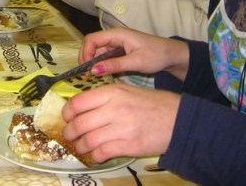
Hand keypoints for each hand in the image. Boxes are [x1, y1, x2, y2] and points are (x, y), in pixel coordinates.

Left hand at [62, 83, 179, 160]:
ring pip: (88, 140)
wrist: (178, 119)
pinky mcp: (129, 145)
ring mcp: (122, 128)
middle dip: (70, 132)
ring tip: (80, 147)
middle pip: (79, 123)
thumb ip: (105, 97)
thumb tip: (82, 107)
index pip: (78, 102)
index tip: (66, 118)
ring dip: (80, 146)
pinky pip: (103, 152)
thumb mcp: (127, 90)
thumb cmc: (152, 104)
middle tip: (69, 135)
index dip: (67, 112)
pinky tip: (95, 155)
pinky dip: (95, 155)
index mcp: (112, 92)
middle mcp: (114, 108)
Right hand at [79, 28, 188, 79]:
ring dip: (93, 63)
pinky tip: (102, 75)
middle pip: (92, 45)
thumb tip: (93, 70)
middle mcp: (114, 37)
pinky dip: (101, 65)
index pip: (92, 39)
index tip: (86, 69)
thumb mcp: (136, 62)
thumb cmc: (156, 55)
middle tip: (87, 75)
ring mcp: (116, 44)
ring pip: (97, 52)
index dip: (85, 53)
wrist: (172, 56)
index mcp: (117, 34)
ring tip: (93, 77)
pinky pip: (104, 56)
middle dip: (87, 59)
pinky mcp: (119, 51)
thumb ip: (114, 65)